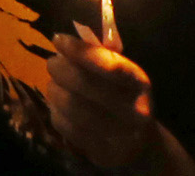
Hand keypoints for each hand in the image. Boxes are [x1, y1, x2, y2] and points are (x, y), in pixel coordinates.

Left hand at [39, 31, 161, 174]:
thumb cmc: (123, 98)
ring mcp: (121, 136)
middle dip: (60, 69)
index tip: (58, 40)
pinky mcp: (104, 154)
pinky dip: (56, 112)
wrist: (142, 142)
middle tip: (52, 63)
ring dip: (54, 90)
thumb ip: (97, 57)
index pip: (109, 65)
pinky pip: (67, 128)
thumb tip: (62, 42)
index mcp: (139, 83)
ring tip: (54, 85)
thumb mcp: (121, 75)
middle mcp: (135, 111)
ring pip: (72, 106)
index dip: (79, 51)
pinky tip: (58, 106)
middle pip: (84, 84)